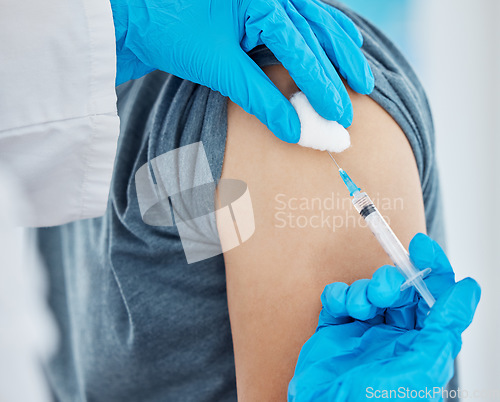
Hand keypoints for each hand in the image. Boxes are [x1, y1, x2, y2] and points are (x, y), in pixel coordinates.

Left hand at [110, 0, 373, 141]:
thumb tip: (294, 130)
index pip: (301, 49)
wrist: (136, 13)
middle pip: (317, 29)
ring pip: (315, 17)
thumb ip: (259, 97)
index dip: (323, 85)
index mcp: (261, 0)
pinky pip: (300, 14)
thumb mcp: (219, 66)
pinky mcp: (259, 2)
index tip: (339, 115)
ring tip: (362, 66)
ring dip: (339, 44)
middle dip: (341, 63)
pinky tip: (338, 35)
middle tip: (363, 91)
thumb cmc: (171, 33)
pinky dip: (322, 28)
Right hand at [288, 234, 480, 400]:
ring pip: (368, 291)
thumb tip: (469, 288)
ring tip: (360, 307)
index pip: (433, 298)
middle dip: (392, 282)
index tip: (422, 246)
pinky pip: (337, 299)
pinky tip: (340, 307)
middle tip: (386, 290)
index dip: (431, 269)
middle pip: (399, 290)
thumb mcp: (421, 366)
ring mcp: (362, 331)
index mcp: (420, 345)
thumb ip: (445, 325)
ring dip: (363, 290)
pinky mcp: (334, 329)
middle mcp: (393, 335)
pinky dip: (337, 296)